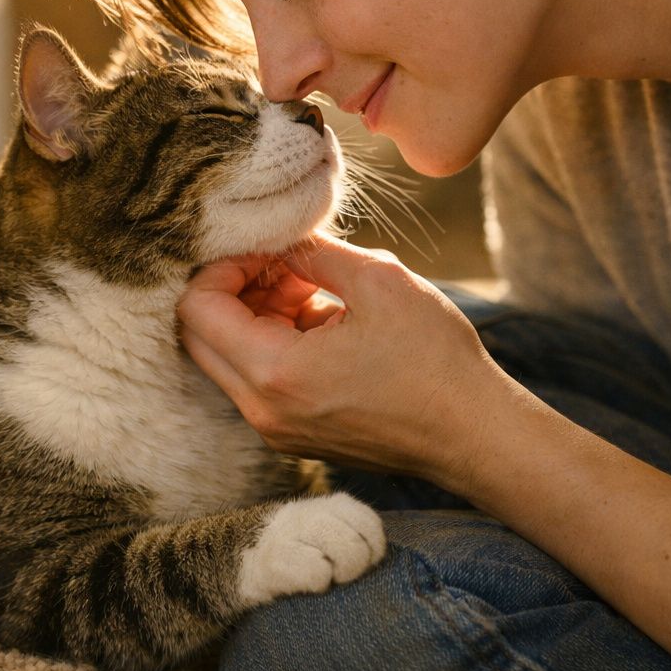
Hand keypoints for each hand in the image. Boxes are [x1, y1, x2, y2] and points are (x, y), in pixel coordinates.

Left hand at [178, 232, 511, 482]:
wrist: (474, 436)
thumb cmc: (435, 361)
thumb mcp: (379, 280)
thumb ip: (313, 251)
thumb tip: (279, 235)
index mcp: (275, 373)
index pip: (196, 308)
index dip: (223, 265)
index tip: (269, 249)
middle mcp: (262, 410)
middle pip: (200, 335)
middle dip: (233, 289)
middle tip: (285, 266)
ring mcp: (275, 430)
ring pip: (227, 357)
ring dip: (255, 314)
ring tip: (313, 289)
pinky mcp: (292, 435)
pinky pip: (256, 380)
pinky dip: (274, 342)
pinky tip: (324, 320)